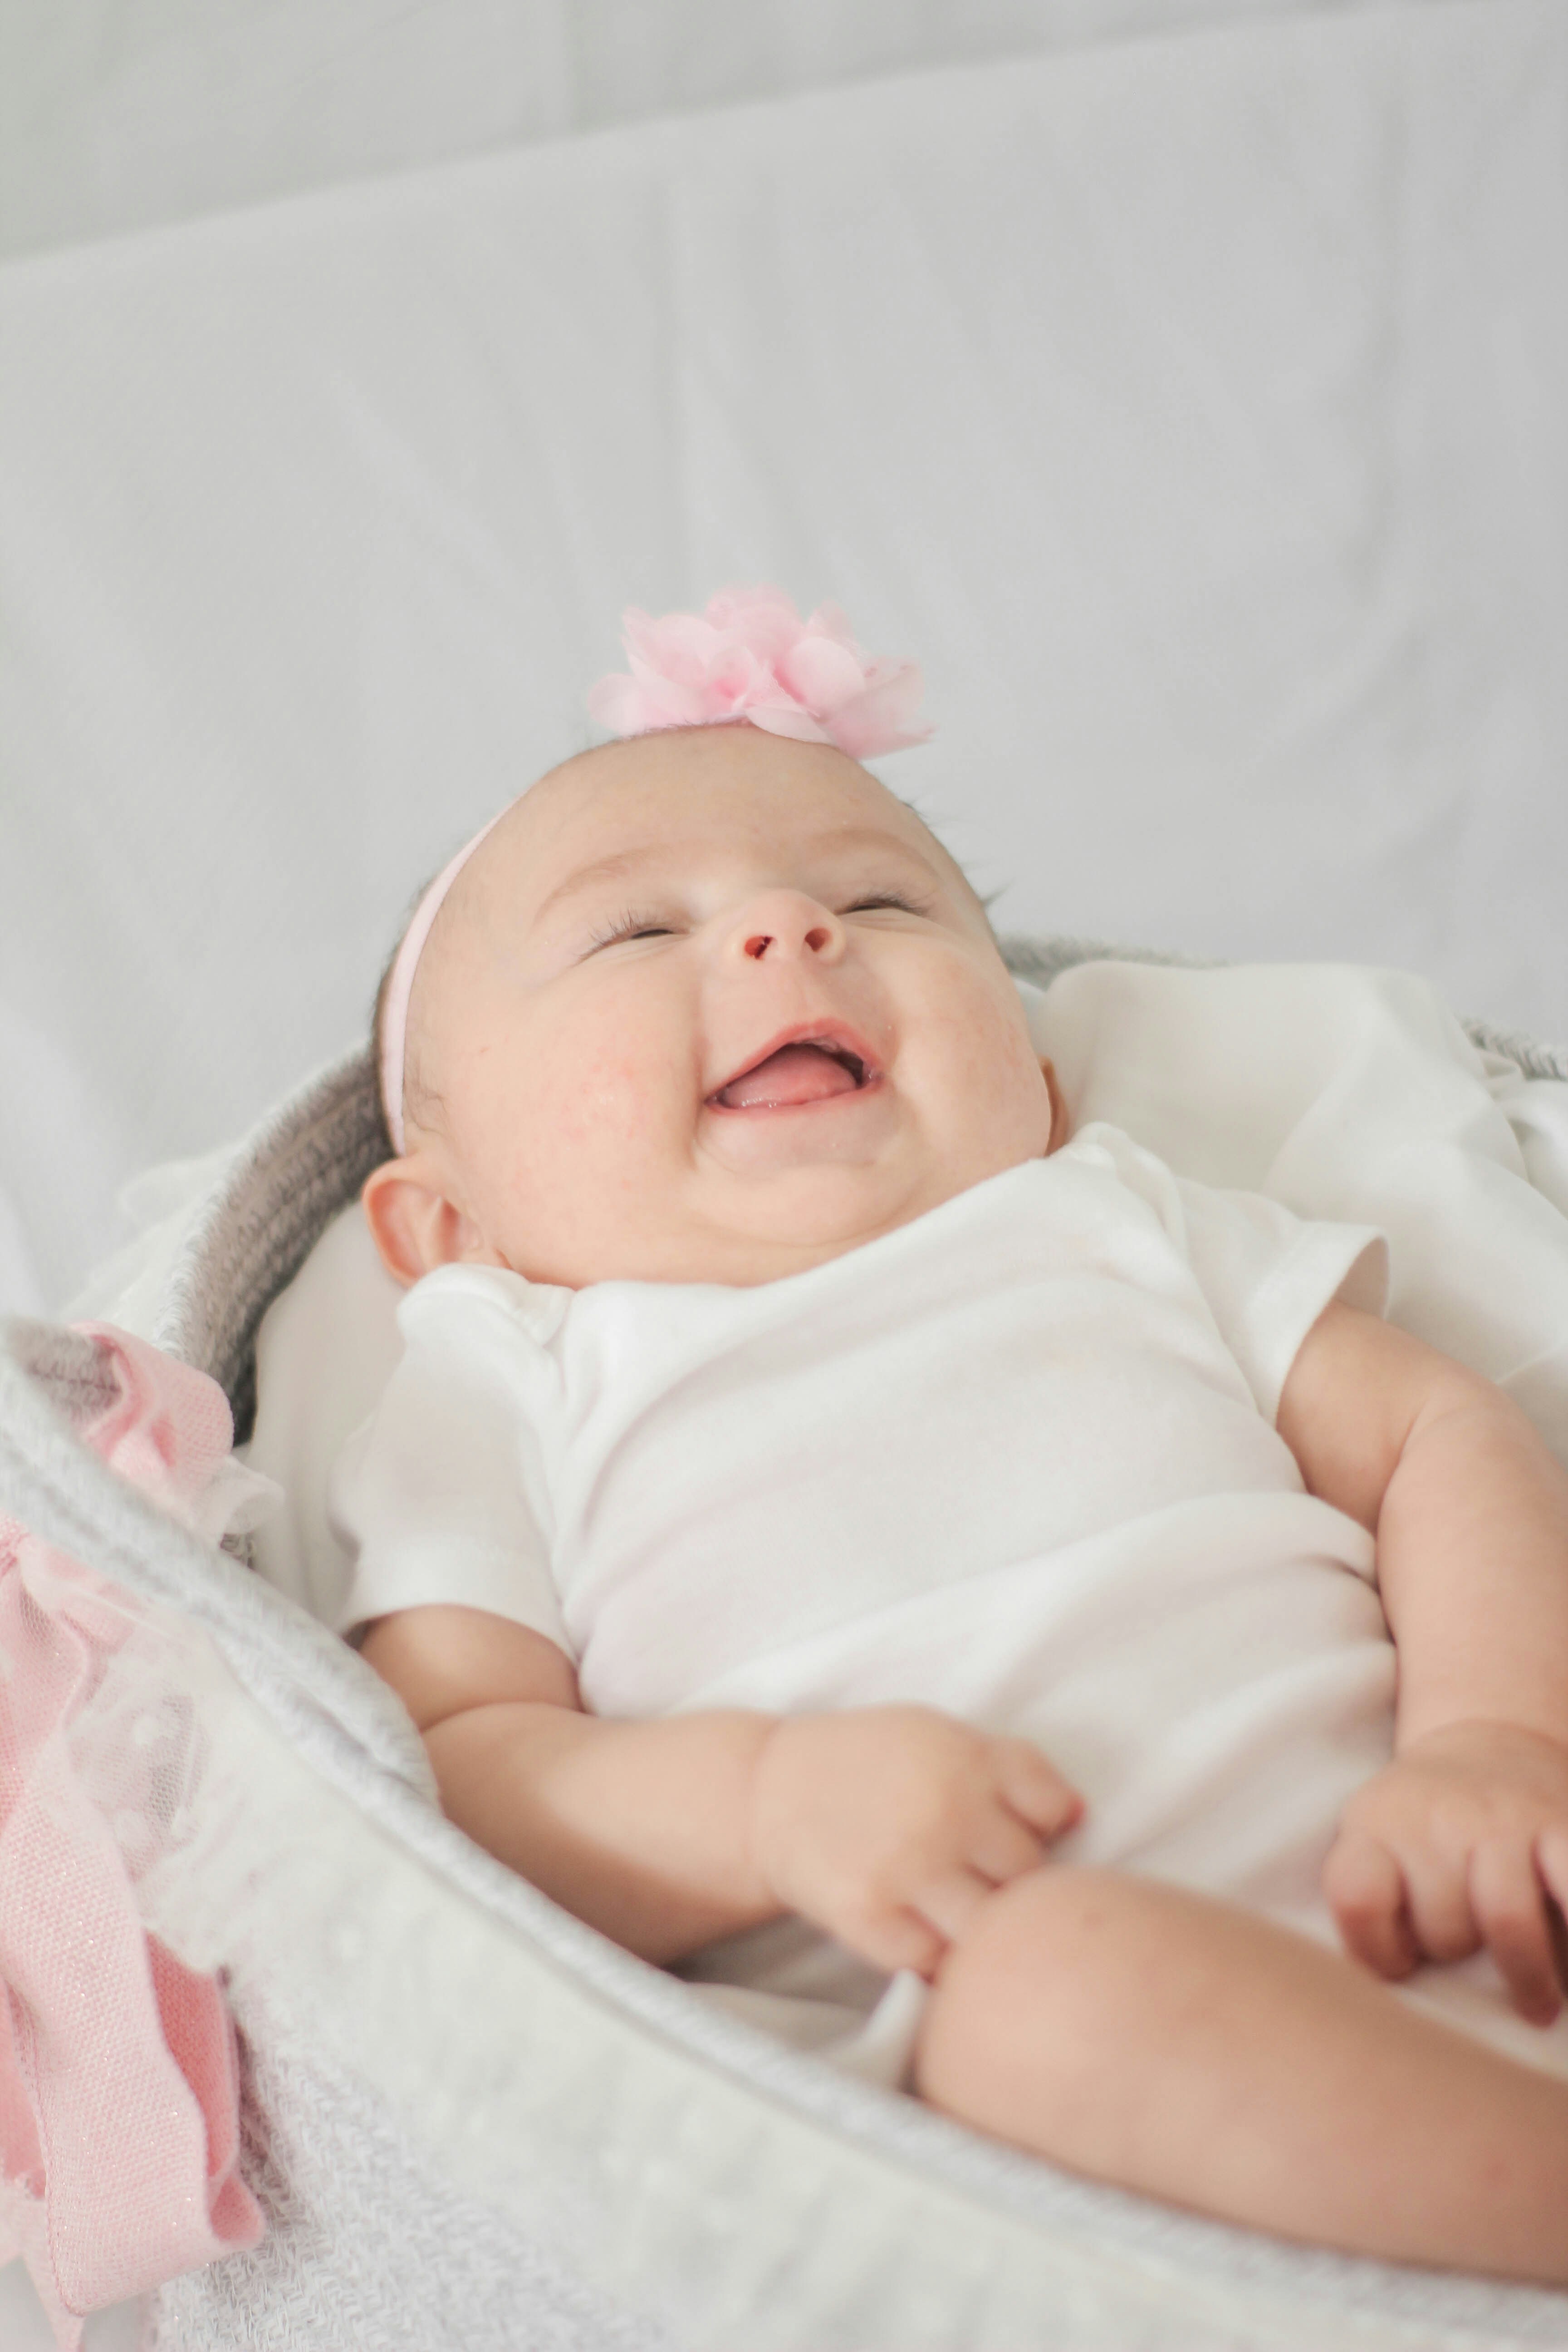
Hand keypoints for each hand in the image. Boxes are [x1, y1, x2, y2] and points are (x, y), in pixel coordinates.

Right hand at [749, 1706, 1081, 1978]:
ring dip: (979, 1924)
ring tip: (954, 1907)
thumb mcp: (943, 1736)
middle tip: (975, 1873)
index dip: (1041, 1827)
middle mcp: (943, 1812)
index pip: (1054, 1813)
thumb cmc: (873, 1762)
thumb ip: (1015, 1766)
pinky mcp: (869, 1918)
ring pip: (990, 1926)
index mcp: (967, 1759)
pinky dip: (938, 1955)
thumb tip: (1078, 1817)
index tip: (1010, 1829)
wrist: (770, 1790)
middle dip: (1010, 1879)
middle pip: (1028, 1875)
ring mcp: (906, 1869)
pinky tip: (922, 1929)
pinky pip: (937, 1963)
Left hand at [1323, 1720, 1567, 2023]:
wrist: (1488, 1737)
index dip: (1377, 1950)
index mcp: (1377, 1823)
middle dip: (1455, 1953)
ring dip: (1524, 1973)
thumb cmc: (1424, 1827)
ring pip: (1506, 1918)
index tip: (1399, 1963)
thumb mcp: (1374, 1842)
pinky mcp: (1565, 1823)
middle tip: (1469, 1952)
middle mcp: (1439, 1814)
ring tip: (1536, 2001)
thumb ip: (1370, 1906)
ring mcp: (1506, 1817)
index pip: (1358, 1897)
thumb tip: (1383, 2010)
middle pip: (1443, 1924)